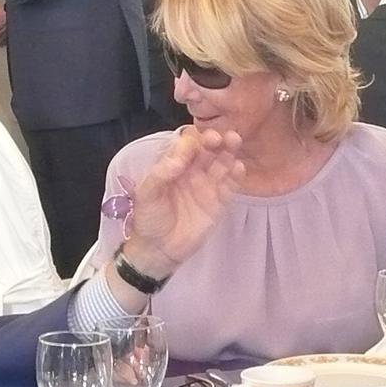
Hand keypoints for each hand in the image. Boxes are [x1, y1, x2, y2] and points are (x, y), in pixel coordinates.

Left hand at [120, 127, 245, 277]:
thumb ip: (162, 173)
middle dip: (216, 139)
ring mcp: (208, 185)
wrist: (159, 249)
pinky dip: (236, 175)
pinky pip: (230, 185)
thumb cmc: (149, 218)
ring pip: (222, 162)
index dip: (195, 139)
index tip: (198, 141)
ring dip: (229, 151)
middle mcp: (193, 171)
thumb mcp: (147, 193)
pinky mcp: (219, 202)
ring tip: (234, 142)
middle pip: (209, 149)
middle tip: (221, 137)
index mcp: (174, 164)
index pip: (188, 144)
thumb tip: (180, 157)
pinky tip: (238, 167)